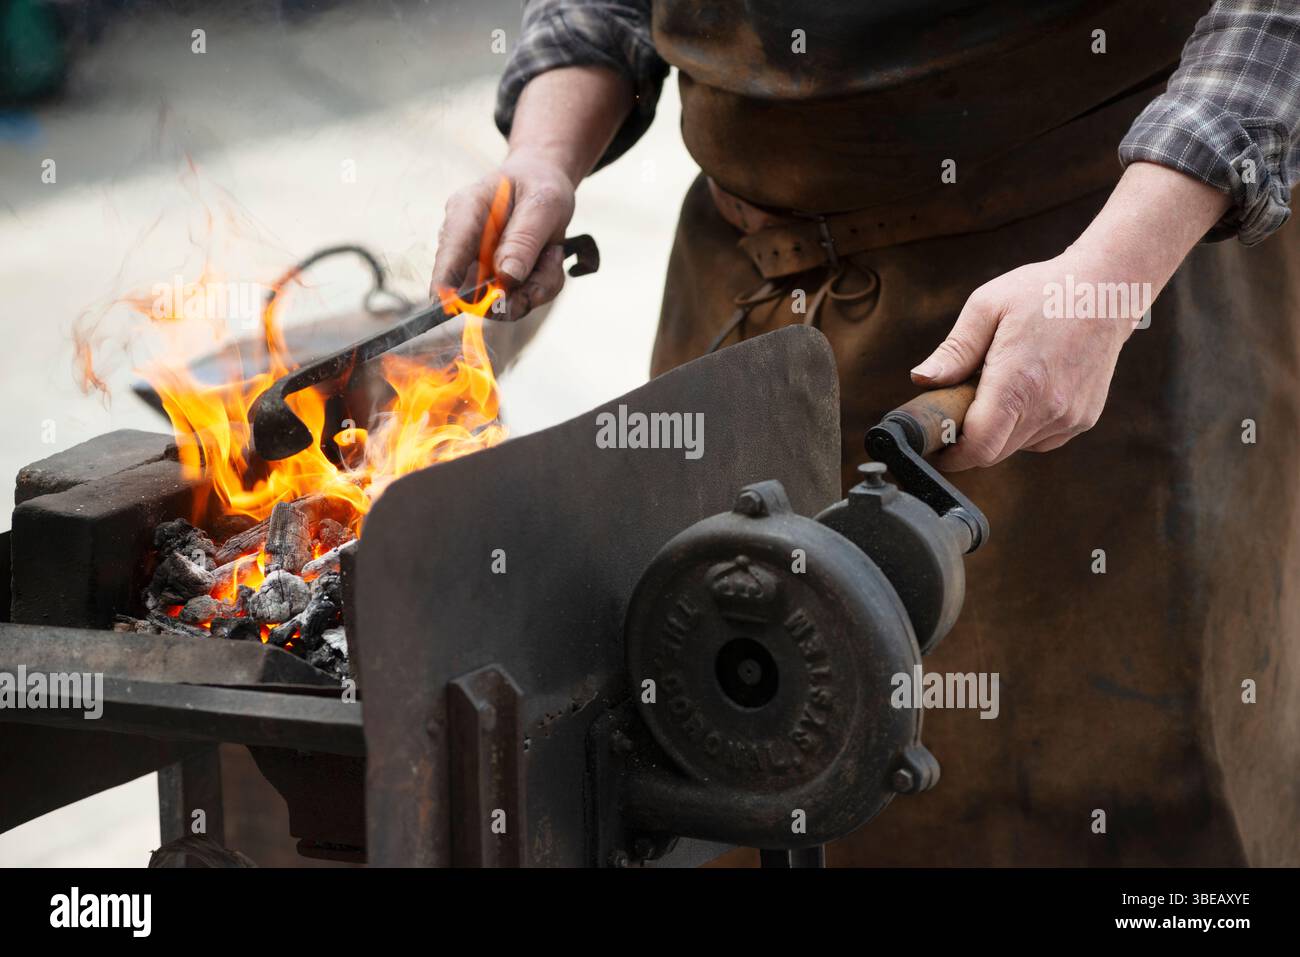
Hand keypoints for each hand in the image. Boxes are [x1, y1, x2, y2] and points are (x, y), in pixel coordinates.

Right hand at [430, 150, 575, 319]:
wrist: (544, 185)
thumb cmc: (538, 186)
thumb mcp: (542, 204)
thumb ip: (524, 239)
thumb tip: (507, 277)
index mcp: (465, 212)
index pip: (449, 252)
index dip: (445, 282)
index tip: (447, 307)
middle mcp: (464, 244)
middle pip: (472, 291)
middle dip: (516, 293)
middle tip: (549, 267)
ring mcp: (478, 267)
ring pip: (501, 303)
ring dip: (536, 287)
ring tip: (552, 253)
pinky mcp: (496, 281)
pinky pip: (518, 301)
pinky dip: (541, 285)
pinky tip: (548, 258)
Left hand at [910, 161, 1231, 470]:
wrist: (1107, 291)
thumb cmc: (1044, 293)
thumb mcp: (986, 307)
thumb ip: (954, 350)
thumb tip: (922, 379)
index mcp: (1019, 383)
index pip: (979, 447)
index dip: (951, 455)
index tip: (936, 447)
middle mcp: (1048, 407)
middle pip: (994, 452)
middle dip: (968, 441)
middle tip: (956, 410)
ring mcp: (1069, 417)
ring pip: (1015, 447)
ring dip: (997, 431)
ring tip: (995, 389)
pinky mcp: (1083, 419)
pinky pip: (1040, 439)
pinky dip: (1022, 427)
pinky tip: (1024, 392)